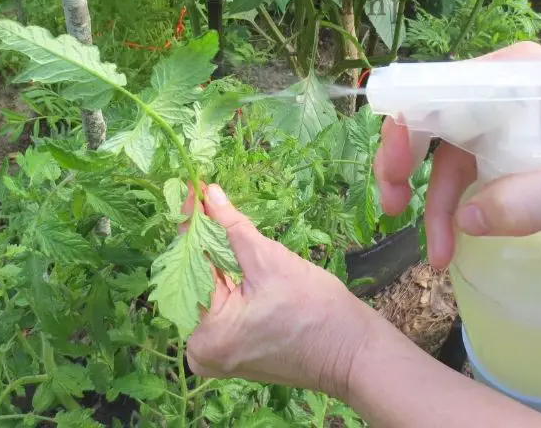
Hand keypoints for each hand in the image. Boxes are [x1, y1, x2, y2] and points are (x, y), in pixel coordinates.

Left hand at [182, 183, 372, 398]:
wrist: (351, 350)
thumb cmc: (316, 307)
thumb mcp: (269, 260)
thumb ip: (231, 226)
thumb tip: (208, 192)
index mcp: (207, 334)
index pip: (189, 263)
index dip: (191, 222)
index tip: (192, 188)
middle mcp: (201, 350)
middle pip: (194, 278)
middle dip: (201, 236)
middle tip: (201, 195)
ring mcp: (215, 353)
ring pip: (206, 288)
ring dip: (211, 252)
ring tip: (209, 210)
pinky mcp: (229, 350)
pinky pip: (218, 304)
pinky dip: (222, 275)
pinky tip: (222, 242)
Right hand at [374, 42, 540, 268]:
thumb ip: (536, 197)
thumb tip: (468, 222)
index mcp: (510, 78)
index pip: (432, 94)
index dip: (402, 134)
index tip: (394, 180)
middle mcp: (498, 91)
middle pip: (432, 125)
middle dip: (407, 169)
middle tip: (393, 209)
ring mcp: (506, 118)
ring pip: (451, 156)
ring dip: (437, 204)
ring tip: (439, 255)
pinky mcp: (514, 144)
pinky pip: (473, 171)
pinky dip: (460, 205)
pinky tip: (461, 235)